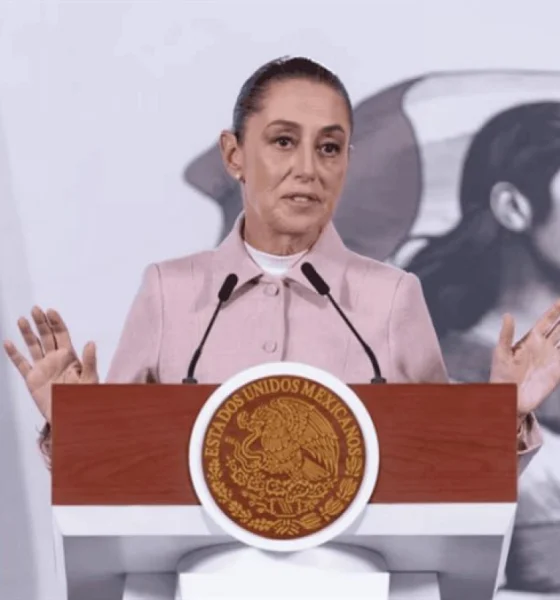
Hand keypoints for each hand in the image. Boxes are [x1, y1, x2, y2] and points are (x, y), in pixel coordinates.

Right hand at [3, 306, 97, 422]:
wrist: (71, 416)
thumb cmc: (85, 397)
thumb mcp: (89, 378)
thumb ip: (89, 361)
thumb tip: (90, 342)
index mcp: (69, 356)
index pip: (61, 335)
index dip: (56, 323)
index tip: (50, 311)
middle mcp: (55, 359)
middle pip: (46, 336)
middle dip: (41, 323)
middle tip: (35, 309)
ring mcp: (42, 368)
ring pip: (33, 346)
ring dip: (27, 333)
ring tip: (22, 319)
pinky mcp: (32, 379)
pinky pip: (21, 364)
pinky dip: (14, 354)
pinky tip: (7, 343)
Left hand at [490, 300, 559, 421]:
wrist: (508, 398)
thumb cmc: (500, 375)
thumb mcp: (501, 352)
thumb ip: (506, 334)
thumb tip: (508, 314)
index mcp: (530, 340)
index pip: (546, 321)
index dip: (555, 311)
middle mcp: (543, 347)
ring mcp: (551, 359)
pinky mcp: (557, 371)